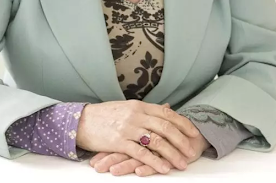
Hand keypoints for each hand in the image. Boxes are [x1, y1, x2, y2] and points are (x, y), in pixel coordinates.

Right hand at [77, 100, 199, 173]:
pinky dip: (154, 161)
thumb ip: (147, 110)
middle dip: (181, 140)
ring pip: (156, 141)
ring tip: (182, 163)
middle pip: (165, 127)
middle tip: (192, 151)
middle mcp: (136, 115)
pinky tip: (163, 169)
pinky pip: (141, 153)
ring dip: (172, 153)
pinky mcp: (119, 142)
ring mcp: (128, 128)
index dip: (182, 123)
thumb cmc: (105, 115)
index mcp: (139, 106)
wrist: (82, 121)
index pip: (166, 113)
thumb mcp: (127, 107)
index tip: (194, 132)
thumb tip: (167, 107)